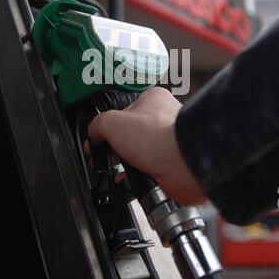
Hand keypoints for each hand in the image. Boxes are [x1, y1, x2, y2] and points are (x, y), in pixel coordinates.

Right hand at [85, 87, 205, 205]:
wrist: (185, 164)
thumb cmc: (160, 137)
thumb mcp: (114, 123)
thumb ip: (98, 125)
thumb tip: (93, 135)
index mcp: (151, 100)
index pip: (122, 112)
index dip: (106, 127)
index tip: (97, 140)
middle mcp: (162, 119)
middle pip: (129, 134)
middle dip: (115, 148)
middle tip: (105, 157)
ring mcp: (167, 142)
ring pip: (138, 153)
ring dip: (126, 163)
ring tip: (118, 168)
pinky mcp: (171, 162)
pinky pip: (148, 169)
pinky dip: (138, 176)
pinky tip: (132, 178)